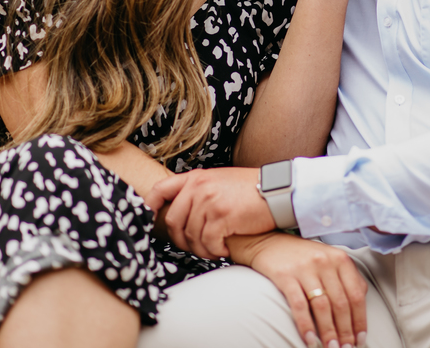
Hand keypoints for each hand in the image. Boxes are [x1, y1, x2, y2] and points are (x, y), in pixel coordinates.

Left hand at [145, 166, 274, 258]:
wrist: (279, 191)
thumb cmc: (253, 189)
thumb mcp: (221, 181)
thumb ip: (200, 191)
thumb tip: (183, 213)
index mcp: (196, 177)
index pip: (161, 189)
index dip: (150, 206)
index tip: (150, 219)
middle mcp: (199, 187)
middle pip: (174, 222)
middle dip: (183, 241)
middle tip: (198, 247)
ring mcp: (209, 202)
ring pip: (191, 237)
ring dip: (202, 249)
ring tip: (216, 249)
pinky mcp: (221, 217)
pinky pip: (208, 243)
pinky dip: (215, 251)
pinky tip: (226, 247)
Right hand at [230, 232, 367, 347]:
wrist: (269, 242)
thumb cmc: (303, 256)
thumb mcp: (329, 260)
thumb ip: (347, 278)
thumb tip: (360, 306)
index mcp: (341, 259)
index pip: (356, 295)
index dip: (359, 320)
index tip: (360, 339)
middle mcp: (325, 262)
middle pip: (340, 303)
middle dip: (345, 331)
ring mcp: (305, 268)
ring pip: (322, 306)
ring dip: (328, 331)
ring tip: (330, 347)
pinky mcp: (286, 275)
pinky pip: (299, 305)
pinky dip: (305, 325)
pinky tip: (309, 339)